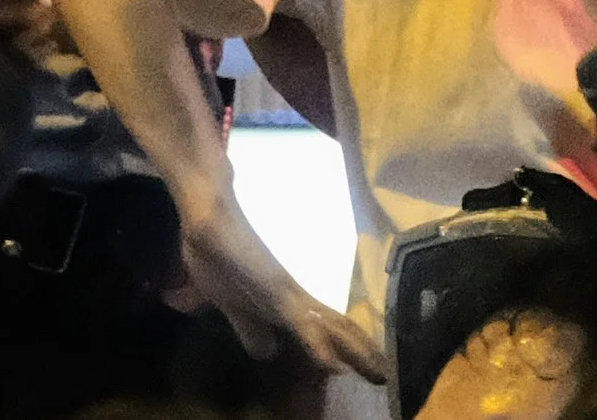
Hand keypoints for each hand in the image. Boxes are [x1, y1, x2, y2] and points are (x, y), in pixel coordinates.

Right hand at [179, 199, 387, 382]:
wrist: (210, 218)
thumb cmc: (220, 257)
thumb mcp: (232, 306)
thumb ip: (250, 327)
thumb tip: (268, 351)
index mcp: (289, 305)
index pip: (329, 332)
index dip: (352, 351)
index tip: (374, 372)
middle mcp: (297, 299)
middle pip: (339, 329)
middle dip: (363, 354)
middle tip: (386, 378)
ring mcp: (289, 293)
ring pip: (330, 327)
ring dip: (354, 352)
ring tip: (378, 373)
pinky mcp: (276, 290)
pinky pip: (301, 323)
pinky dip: (318, 346)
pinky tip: (332, 365)